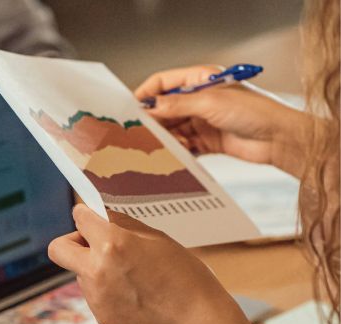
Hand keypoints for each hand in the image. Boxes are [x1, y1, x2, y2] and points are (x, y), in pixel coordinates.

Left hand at [48, 205, 255, 323]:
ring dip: (96, 268)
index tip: (89, 216)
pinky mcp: (100, 316)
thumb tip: (103, 216)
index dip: (85, 215)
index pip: (80, 218)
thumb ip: (125, 226)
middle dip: (72, 241)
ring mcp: (96, 296)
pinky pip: (94, 294)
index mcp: (112, 244)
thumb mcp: (159, 239)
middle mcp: (96, 269)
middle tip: (92, 243)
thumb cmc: (186, 278)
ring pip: (80, 272)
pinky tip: (134, 294)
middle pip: (58, 248)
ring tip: (131, 275)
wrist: (197, 323)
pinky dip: (107, 290)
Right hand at [135, 65, 308, 176]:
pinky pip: (183, 146)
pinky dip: (177, 151)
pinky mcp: (207, 141)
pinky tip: (173, 156)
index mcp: (200, 80)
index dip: (146, 94)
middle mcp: (199, 99)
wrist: (280, 138)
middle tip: (141, 133)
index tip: (131, 109)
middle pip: (165, 109)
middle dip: (153, 121)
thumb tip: (150, 107)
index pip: (163, 83)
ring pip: (172, 129)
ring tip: (162, 147)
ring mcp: (203, 121)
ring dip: (165, 139)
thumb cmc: (255, 112)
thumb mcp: (210, 103)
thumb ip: (176, 105)